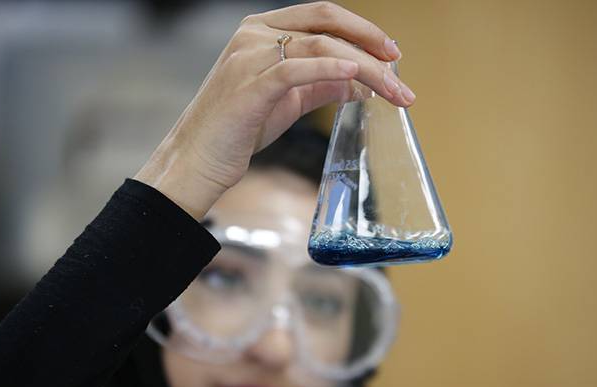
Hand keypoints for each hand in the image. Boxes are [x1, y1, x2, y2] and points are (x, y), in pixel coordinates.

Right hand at [134, 1, 413, 218]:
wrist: (196, 160)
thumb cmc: (238, 129)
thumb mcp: (287, 101)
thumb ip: (321, 85)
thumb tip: (362, 83)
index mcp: (262, 30)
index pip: (322, 16)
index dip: (362, 29)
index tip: (392, 53)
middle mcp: (254, 34)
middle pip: (326, 24)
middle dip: (371, 43)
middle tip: (400, 68)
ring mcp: (249, 56)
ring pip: (320, 46)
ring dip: (365, 67)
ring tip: (392, 90)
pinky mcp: (249, 85)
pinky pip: (296, 69)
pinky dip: (330, 69)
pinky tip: (356, 77)